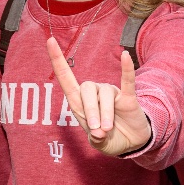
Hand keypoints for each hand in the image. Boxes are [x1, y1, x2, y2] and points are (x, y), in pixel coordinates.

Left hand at [48, 40, 150, 155]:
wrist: (133, 142)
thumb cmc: (110, 139)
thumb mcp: (99, 144)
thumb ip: (96, 139)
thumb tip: (98, 133)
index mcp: (80, 103)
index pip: (66, 78)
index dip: (57, 60)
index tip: (50, 40)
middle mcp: (94, 94)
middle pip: (86, 89)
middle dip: (91, 110)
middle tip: (98, 130)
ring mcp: (111, 94)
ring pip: (104, 94)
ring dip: (105, 113)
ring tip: (107, 130)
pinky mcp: (128, 96)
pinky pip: (127, 80)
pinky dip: (126, 68)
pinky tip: (124, 56)